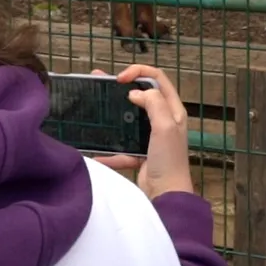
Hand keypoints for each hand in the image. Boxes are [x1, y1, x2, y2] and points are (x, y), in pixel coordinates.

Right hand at [89, 64, 195, 199]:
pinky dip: (110, 148)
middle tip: (100, 81)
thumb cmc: (169, 159)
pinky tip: (96, 151)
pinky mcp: (140, 151)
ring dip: (112, 112)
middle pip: (142, 94)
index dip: (138, 72)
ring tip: (93, 103)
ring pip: (129, 117)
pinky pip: (122, 144)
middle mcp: (164, 119)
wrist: (166, 194)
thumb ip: (153, 103)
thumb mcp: (165, 126)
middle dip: (122, 86)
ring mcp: (151, 136)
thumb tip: (135, 93)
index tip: (119, 78)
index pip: (158, 78)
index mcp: (173, 109)